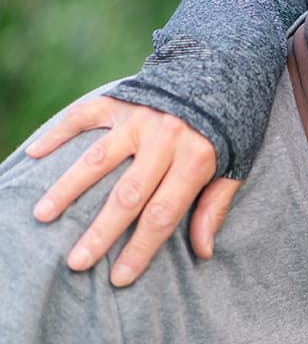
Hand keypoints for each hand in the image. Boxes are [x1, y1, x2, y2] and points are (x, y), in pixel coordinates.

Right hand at [26, 96, 239, 286]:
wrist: (227, 65)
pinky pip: (84, 117)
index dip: (142, 248)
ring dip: (68, 188)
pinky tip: (34, 154)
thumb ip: (215, 205)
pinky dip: (57, 134)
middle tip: (76, 262)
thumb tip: (204, 251)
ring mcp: (140, 118)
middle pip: (128, 194)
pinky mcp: (121, 99)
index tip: (119, 277)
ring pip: (97, 158)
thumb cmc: (232, 123)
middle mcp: (165, 139)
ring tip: (43, 216)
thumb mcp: (237, 164)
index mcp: (197, 158)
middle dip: (101, 232)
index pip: (164, 213)